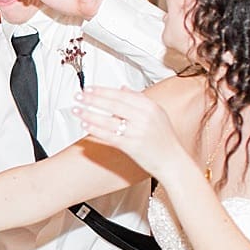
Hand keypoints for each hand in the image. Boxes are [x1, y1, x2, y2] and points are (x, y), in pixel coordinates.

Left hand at [68, 87, 186, 179]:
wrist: (172, 161)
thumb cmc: (164, 138)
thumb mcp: (157, 113)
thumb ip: (139, 99)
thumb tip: (122, 88)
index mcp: (150, 107)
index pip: (121, 94)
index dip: (103, 90)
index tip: (89, 88)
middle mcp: (144, 117)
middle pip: (113, 104)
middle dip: (93, 99)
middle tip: (79, 96)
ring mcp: (138, 132)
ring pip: (108, 120)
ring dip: (89, 114)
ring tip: (77, 110)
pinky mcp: (132, 146)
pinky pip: (110, 136)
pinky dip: (96, 130)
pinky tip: (86, 126)